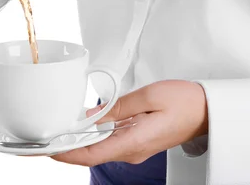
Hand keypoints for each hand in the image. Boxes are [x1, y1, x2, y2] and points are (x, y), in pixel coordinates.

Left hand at [51, 80, 207, 165]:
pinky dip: (92, 136)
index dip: (66, 154)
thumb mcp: (149, 96)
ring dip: (78, 142)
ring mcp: (134, 149)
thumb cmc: (185, 102)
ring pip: (99, 148)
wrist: (207, 111)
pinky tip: (83, 126)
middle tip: (43, 138)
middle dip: (66, 147)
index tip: (47, 149)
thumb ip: (119, 106)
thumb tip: (92, 114)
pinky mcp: (136, 142)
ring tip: (57, 130)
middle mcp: (132, 151)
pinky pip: (109, 142)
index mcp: (134, 141)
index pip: (91, 154)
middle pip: (91, 153)